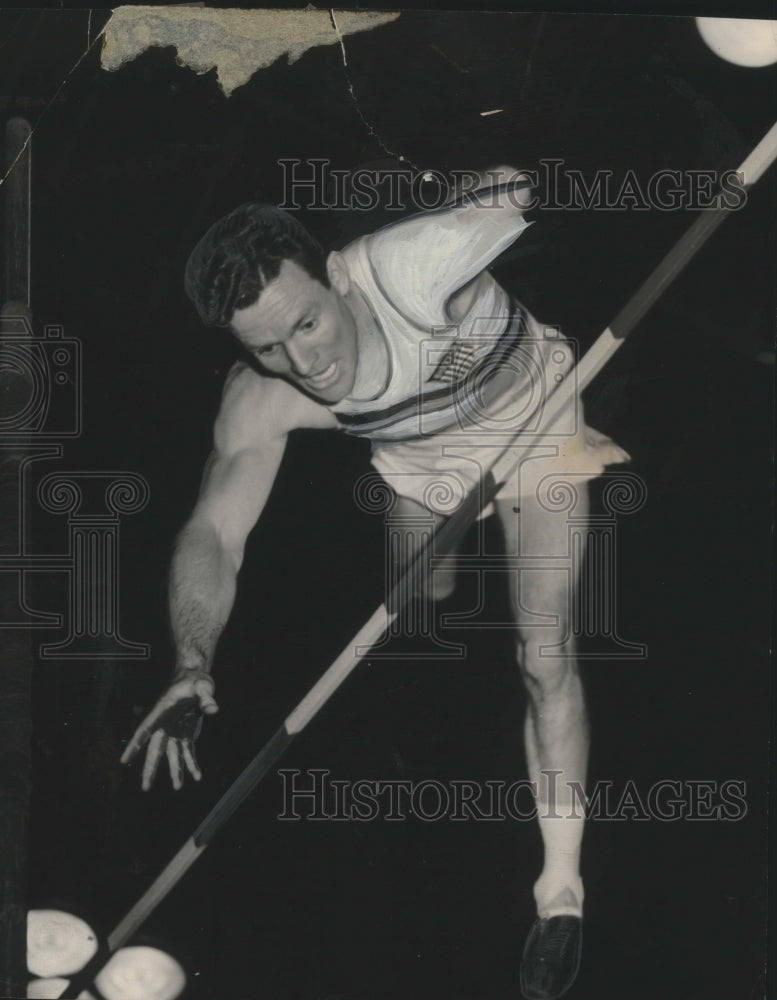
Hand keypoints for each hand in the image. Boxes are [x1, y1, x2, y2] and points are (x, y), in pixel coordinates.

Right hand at [120, 671, 218, 789]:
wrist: (196, 679)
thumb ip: (206, 698)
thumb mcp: (202, 686)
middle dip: (151, 769)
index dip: (134, 745)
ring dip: (175, 771)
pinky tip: (198, 776)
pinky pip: (188, 753)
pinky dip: (192, 764)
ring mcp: (175, 731)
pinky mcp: (187, 734)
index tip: (124, 760)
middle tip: (146, 788)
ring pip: (172, 755)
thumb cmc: (195, 680)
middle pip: (156, 750)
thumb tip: (213, 709)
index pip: (144, 730)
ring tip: (178, 788)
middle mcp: (165, 725)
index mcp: (162, 711)